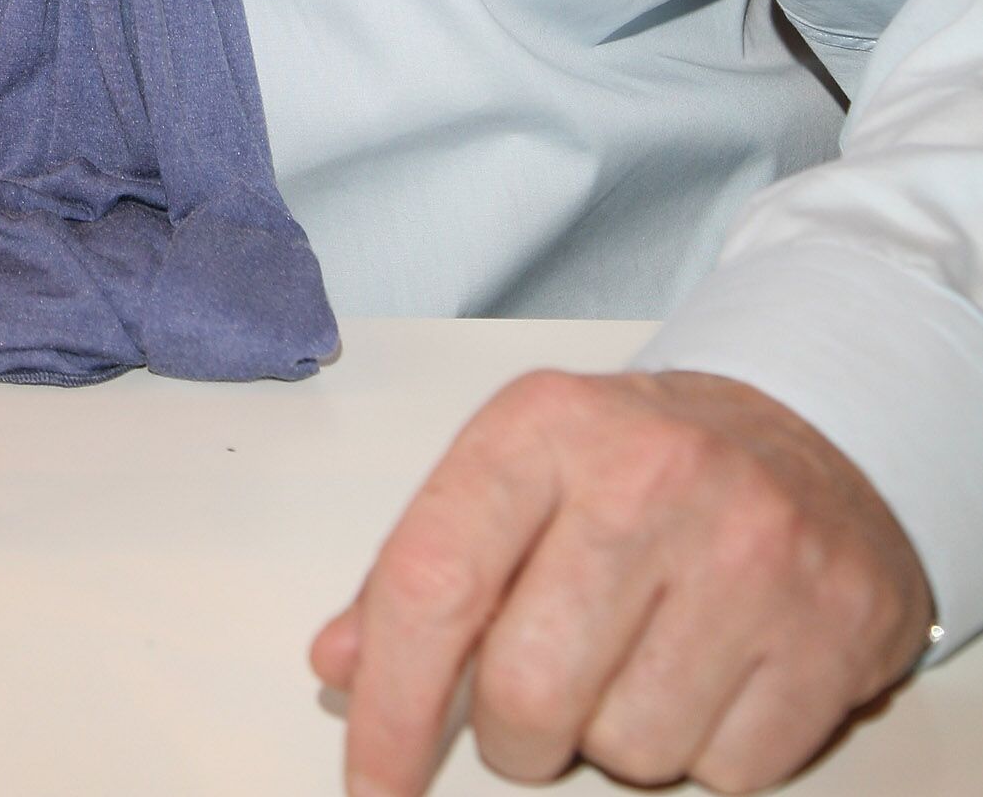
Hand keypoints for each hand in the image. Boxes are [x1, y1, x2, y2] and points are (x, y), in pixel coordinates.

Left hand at [309, 368, 932, 794]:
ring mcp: (754, 548)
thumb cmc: (641, 468)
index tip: (373, 781)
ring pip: (630, 750)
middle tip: (542, 699)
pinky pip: (730, 775)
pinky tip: (719, 671)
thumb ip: (428, 567)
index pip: (434, 580)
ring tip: (644, 656)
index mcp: (547, 423)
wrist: (814, 437)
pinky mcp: (838, 625)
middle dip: (518, 733)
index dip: (391, 704)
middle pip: (529, 691)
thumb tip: (343, 667)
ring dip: (616, 737)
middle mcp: (652, 472)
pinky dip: (709, 751)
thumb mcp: (522, 474)